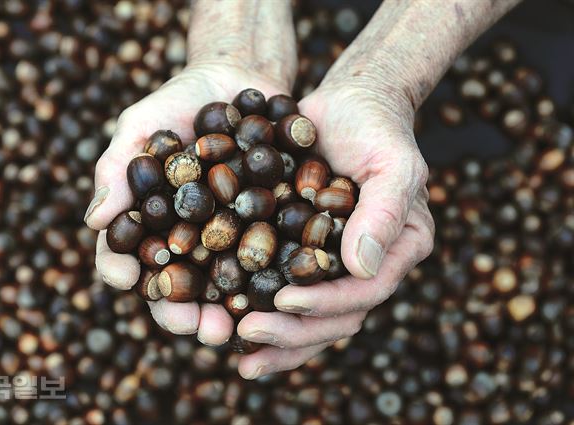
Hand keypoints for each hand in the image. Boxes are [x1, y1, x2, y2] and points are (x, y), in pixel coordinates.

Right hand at [85, 64, 289, 347]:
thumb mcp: (142, 126)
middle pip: (178, 288)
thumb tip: (93, 220)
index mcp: (149, 225)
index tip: (127, 278)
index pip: (126, 257)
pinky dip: (270, 280)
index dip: (123, 271)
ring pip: (222, 286)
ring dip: (226, 313)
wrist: (238, 80)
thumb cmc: (178, 102)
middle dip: (181, 313)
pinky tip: (277, 294)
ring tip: (232, 329)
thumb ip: (117, 170)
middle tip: (191, 328)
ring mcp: (229, 238)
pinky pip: (269, 259)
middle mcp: (188, 241)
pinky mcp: (269, 228)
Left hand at [235, 82, 434, 378]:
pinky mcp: (302, 252)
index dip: (326, 303)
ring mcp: (334, 263)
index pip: (366, 292)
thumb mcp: (392, 162)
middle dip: (294, 331)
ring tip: (239, 354)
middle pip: (336, 318)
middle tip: (248, 332)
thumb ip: (384, 212)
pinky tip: (229, 324)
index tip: (283, 300)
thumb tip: (362, 268)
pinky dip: (261, 311)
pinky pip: (285, 290)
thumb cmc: (376, 126)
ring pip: (310, 318)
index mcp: (397, 250)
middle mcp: (368, 265)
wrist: (346, 104)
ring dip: (277, 339)